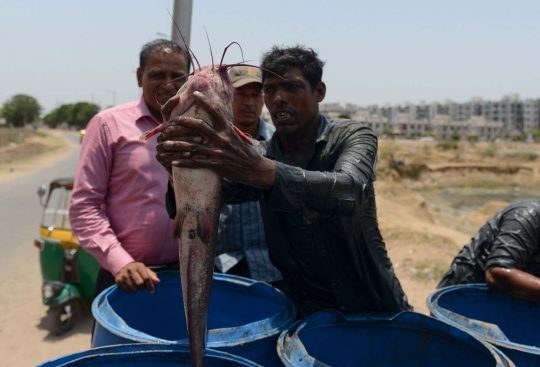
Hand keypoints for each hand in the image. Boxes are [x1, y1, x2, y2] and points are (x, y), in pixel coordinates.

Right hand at [115, 262, 160, 293]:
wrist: (123, 266)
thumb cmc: (137, 269)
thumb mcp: (145, 270)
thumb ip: (152, 275)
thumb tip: (158, 281)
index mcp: (139, 266)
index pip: (146, 278)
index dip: (150, 285)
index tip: (152, 292)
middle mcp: (131, 270)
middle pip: (140, 283)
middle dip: (142, 288)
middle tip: (142, 287)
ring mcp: (124, 275)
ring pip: (133, 288)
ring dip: (136, 290)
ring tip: (136, 286)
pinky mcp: (118, 280)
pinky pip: (126, 290)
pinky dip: (129, 290)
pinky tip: (130, 286)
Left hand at [156, 91, 275, 189]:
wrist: (253, 169)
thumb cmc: (244, 151)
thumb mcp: (236, 136)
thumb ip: (225, 128)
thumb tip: (217, 116)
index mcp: (227, 129)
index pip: (215, 111)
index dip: (205, 101)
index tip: (195, 93)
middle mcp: (222, 138)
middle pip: (199, 126)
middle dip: (183, 121)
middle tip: (172, 119)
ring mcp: (218, 152)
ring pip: (193, 146)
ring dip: (177, 144)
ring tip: (166, 143)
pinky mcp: (215, 164)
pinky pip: (196, 163)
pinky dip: (184, 162)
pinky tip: (174, 161)